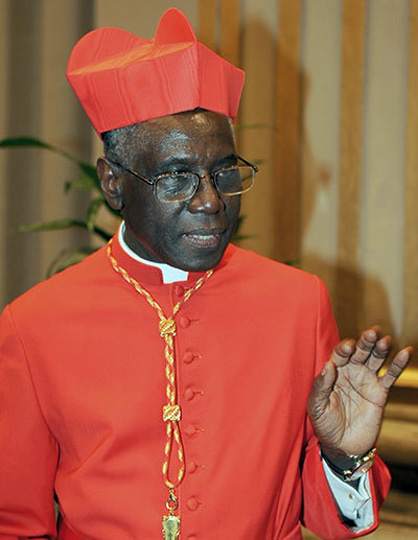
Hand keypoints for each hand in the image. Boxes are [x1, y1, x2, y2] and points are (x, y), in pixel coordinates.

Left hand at [307, 327, 412, 459]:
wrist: (342, 447)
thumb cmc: (325, 425)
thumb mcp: (316, 406)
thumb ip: (321, 386)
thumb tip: (328, 365)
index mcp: (333, 372)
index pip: (340, 354)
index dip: (344, 349)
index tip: (348, 346)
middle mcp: (350, 372)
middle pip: (360, 352)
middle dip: (365, 342)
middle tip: (371, 333)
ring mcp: (366, 380)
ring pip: (375, 359)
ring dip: (381, 349)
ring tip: (385, 340)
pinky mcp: (380, 393)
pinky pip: (390, 376)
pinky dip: (398, 364)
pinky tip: (406, 353)